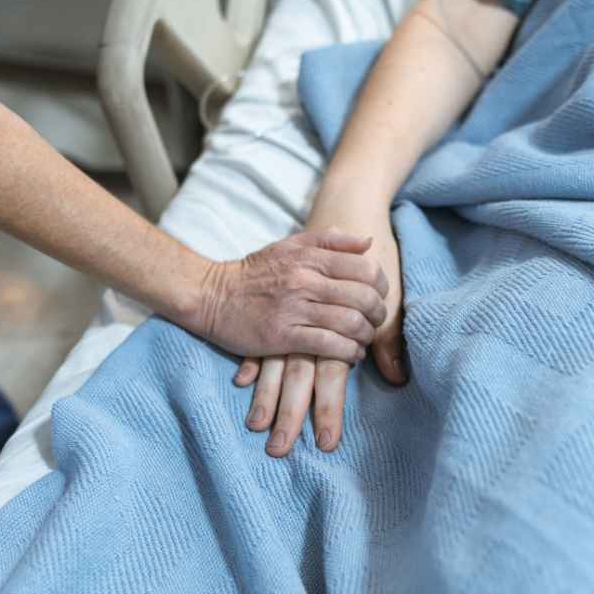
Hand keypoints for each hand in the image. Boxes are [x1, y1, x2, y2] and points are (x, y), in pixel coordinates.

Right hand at [189, 228, 388, 363]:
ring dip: (366, 336)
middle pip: (364, 298)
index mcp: (311, 258)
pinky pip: (328, 345)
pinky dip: (348, 352)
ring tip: (363, 339)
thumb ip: (330, 239)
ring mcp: (295, 309)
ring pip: (350, 323)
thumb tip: (368, 241)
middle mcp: (306, 281)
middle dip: (378, 314)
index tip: (379, 297)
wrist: (211, 295)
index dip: (382, 286)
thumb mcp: (290, 245)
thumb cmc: (254, 271)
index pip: (366, 270)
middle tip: (375, 322)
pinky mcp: (283, 335)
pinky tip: (350, 354)